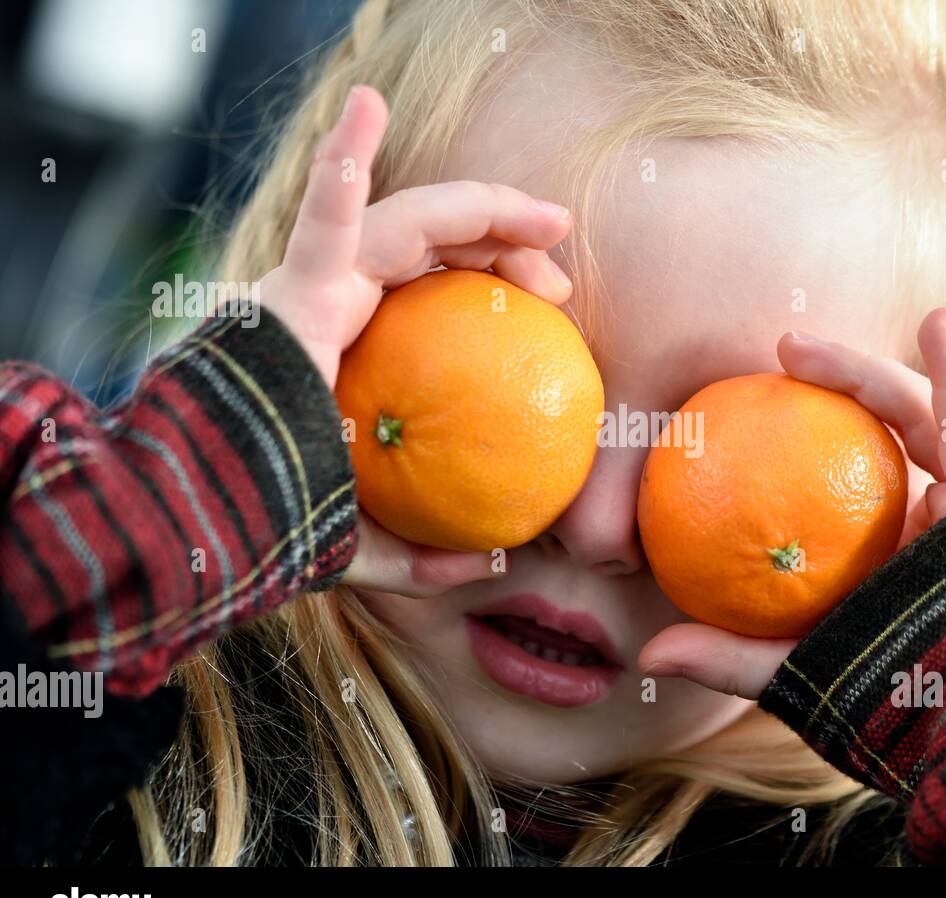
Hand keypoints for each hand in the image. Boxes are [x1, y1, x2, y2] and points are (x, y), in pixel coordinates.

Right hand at [257, 85, 575, 595]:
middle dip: (502, 235)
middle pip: (432, 243)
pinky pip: (322, 222)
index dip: (495, 272)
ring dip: (478, 207)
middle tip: (561, 265)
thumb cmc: (277, 526)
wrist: (207, 527)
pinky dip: (342, 168)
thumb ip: (424, 551)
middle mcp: (334, 303)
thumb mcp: (368, 542)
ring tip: (541, 215)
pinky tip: (367, 110)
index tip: (557, 299)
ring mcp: (310, 289)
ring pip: (404, 219)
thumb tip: (495, 563)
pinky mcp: (288, 291)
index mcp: (354, 340)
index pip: (433, 284)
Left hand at [638, 301, 945, 697]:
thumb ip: (731, 655)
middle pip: (883, 430)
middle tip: (787, 344)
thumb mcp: (796, 671)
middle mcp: (926, 522)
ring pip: (928, 415)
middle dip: (845, 378)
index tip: (750, 395)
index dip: (805, 428)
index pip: (840, 473)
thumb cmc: (882, 707)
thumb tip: (648, 652)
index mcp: (887, 550)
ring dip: (907, 359)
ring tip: (895, 312)